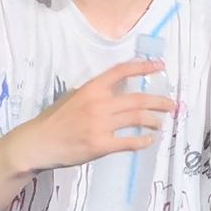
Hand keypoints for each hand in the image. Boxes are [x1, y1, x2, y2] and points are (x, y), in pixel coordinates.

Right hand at [11, 58, 174, 172]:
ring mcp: (100, 125)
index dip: (143, 67)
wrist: (39, 142)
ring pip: (137, 118)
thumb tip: (117, 90)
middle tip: (172, 104)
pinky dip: (143, 141)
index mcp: (91, 89)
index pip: (122, 71)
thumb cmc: (55, 120)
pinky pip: (129, 142)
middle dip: (159, 101)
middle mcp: (98, 104)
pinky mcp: (100, 145)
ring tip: (159, 123)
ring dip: (153, 120)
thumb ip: (95, 93)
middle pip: (138, 99)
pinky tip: (148, 140)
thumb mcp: (73, 97)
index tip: (160, 66)